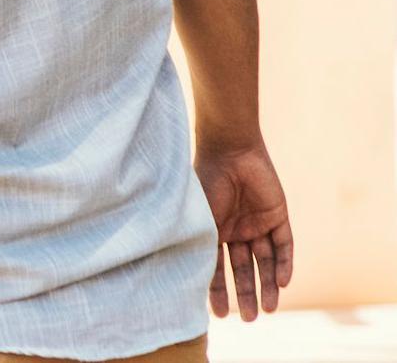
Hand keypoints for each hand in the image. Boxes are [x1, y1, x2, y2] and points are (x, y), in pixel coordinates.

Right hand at [195, 140, 292, 320]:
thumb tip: (186, 280)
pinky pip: (283, 245)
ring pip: (265, 261)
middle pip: (243, 269)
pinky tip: (282, 283)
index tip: (220, 315)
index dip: (218, 291)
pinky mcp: (278, 216)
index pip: (216, 268)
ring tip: (267, 310)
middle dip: (245, 294)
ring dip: (267, 285)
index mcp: (212, 231)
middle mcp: (235, 230)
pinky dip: (284, 264)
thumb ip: (199, 245)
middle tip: (247, 319)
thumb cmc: (205, 183)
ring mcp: (257, 224)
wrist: (230, 151)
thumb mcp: (198, 219)